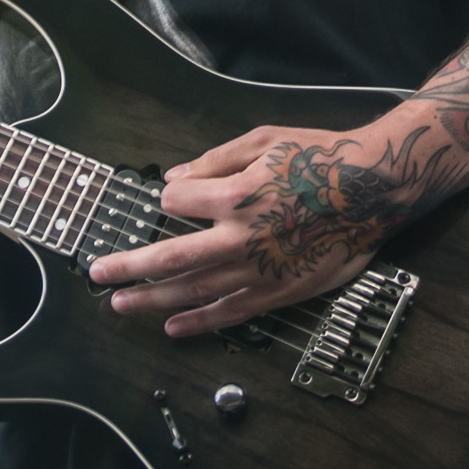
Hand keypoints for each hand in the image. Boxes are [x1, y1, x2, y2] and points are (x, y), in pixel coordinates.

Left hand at [86, 121, 433, 336]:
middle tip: (97, 274)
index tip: (173, 196)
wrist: (371, 191)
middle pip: (170, 258)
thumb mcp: (262, 140)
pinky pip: (230, 313)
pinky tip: (172, 328)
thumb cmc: (317, 157)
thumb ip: (213, 160)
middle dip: (129, 267)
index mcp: (234, 196)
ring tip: (121, 303)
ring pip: (194, 292)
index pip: (176, 202)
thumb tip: (172, 180)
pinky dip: (199, 323)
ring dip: (153, 299)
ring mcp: (258, 272)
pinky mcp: (278, 294)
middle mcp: (240, 239)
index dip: (169, 198)